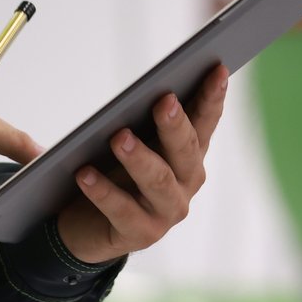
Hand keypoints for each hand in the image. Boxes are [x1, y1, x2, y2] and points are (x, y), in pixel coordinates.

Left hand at [53, 63, 229, 264]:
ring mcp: (167, 210)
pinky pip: (121, 210)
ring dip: (139, 158)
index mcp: (189, 153)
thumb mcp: (128, 141)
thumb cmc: (114, 172)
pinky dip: (103, 191)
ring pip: (158, 181)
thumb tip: (127, 94)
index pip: (205, 120)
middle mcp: (186, 182)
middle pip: (185, 150)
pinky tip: (84, 174)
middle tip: (164, 101)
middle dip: (176, 125)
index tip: (217, 68)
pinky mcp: (141, 234)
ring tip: (118, 137)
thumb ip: (134, 119)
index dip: (213, 96)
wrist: (88, 226)